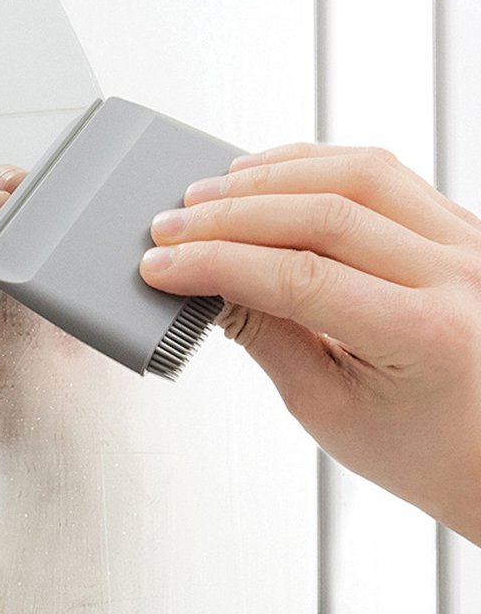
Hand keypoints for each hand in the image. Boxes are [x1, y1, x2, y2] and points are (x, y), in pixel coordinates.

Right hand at [140, 143, 480, 544]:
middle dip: (230, 215)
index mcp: (425, 335)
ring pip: (356, 173)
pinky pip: (381, 172)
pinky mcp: (457, 225)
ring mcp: (466, 241)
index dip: (215, 264)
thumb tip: (206, 286)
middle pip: (323, 214)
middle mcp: (458, 275)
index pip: (297, 277)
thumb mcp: (328, 409)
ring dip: (270, 176)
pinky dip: (315, 163)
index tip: (162, 265)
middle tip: (172, 226)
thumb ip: (264, 336)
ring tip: (210, 192)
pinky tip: (271, 174)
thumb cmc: (424, 449)